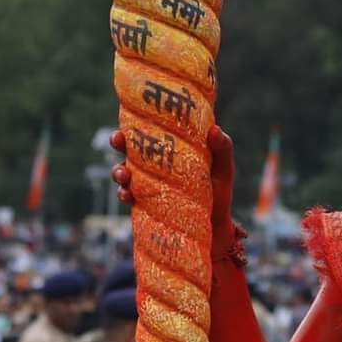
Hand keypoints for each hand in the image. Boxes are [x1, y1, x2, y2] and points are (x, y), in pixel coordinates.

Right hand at [112, 123, 236, 255]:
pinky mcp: (144, 202)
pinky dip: (124, 194)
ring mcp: (147, 182)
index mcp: (170, 147)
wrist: (214, 225)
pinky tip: (128, 195)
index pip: (151, 129)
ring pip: (123, 171)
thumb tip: (214, 129)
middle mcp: (154, 162)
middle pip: (129, 147)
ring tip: (124, 175)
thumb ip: (222, 148)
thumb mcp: (223, 168)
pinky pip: (127, 196)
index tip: (131, 116)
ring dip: (118, 171)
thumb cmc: (220, 190)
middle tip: (118, 140)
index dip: (138, 120)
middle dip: (118, 141)